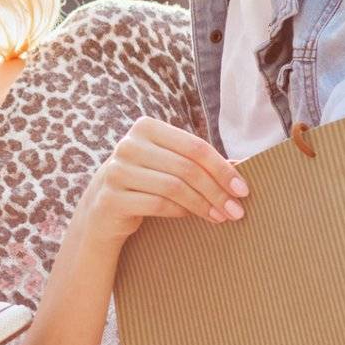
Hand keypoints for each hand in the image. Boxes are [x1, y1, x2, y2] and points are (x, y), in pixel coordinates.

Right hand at [70, 115, 248, 249]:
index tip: (243, 190)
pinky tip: (191, 217)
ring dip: (203, 204)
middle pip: (186, 167)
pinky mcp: (111, 197)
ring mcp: (116, 170)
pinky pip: (156, 204)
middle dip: (216, 191)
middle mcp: (128, 145)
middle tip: (236, 210)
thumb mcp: (169, 166)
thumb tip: (243, 165)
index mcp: (146, 128)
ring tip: (220, 217)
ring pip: (173, 187)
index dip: (222, 168)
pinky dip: (180, 212)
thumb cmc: (144, 184)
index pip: (195, 147)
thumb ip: (199, 162)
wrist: (102, 210)